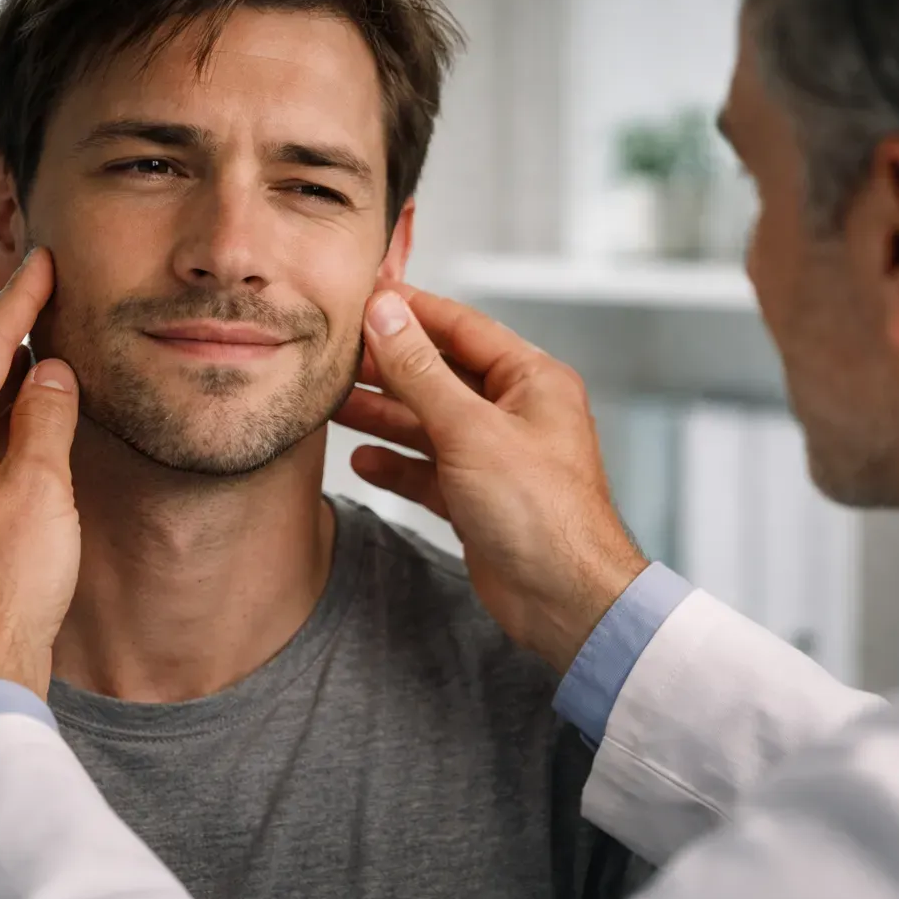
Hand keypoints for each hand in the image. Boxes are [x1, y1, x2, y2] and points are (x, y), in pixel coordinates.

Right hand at [334, 285, 648, 673]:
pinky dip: (397, 465)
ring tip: (332, 404)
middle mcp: (517, 414)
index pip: (463, 327)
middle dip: (389, 366)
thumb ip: (422, 371)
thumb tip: (387, 315)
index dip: (412, 311)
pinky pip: (430, 470)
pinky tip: (361, 460)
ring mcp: (497, 458)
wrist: (566, 600)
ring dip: (385, 416)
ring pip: (430, 424)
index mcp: (532, 381)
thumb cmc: (540, 512)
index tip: (363, 298)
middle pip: (441, 375)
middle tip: (335, 355)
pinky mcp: (480, 500)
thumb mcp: (470, 429)